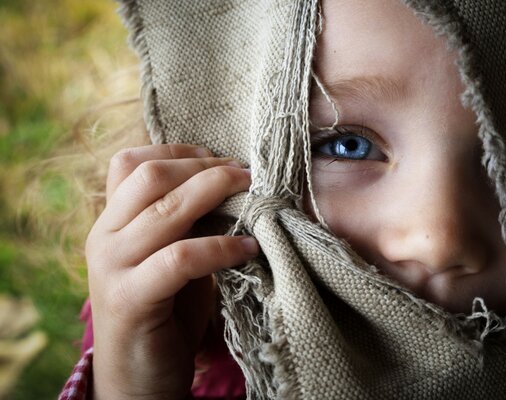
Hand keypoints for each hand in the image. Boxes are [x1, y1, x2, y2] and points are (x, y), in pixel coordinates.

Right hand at [86, 144, 256, 399]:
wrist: (136, 379)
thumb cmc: (164, 313)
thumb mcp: (169, 256)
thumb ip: (184, 222)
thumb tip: (229, 184)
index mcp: (109, 222)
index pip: (130, 162)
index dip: (178, 152)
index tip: (219, 157)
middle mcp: (103, 237)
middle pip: (150, 176)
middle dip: (204, 167)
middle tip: (245, 174)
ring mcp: (111, 267)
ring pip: (166, 210)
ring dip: (216, 194)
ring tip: (253, 196)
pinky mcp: (130, 299)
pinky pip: (181, 258)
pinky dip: (221, 248)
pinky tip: (249, 249)